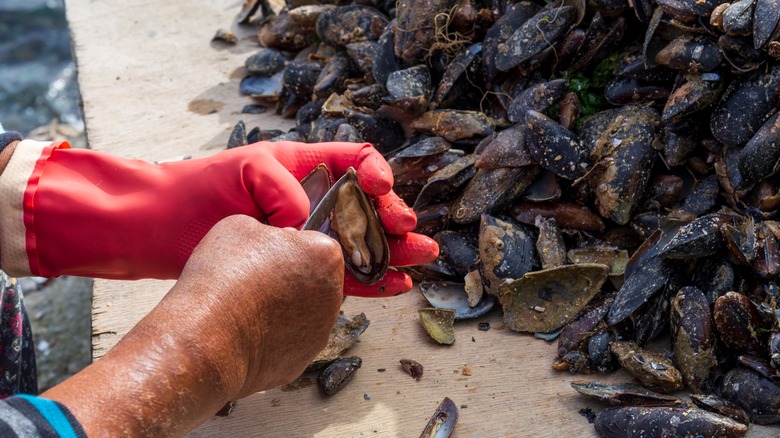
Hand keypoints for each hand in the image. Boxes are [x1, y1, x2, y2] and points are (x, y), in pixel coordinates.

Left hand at [0, 140, 436, 295]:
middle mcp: (311, 199)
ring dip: (390, 252)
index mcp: (303, 166)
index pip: (355, 162)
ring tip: (417, 262)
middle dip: (394, 220)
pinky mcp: (294, 265)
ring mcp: (304, 234)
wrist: (159, 228)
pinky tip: (389, 285)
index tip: (382, 192)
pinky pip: (338, 271)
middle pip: (366, 207)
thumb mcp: (244, 172)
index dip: (376, 176)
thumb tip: (307, 221)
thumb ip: (282, 188)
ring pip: (359, 242)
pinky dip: (365, 278)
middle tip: (411, 236)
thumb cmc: (198, 188)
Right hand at [43, 215, 343, 435]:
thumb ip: (269, 223)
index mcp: (321, 256)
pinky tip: (244, 326)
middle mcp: (330, 295)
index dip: (293, 237)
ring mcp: (317, 331)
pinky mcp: (301, 359)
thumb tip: (279, 227)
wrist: (192, 345)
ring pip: (305, 305)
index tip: (272, 245)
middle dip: (291, 270)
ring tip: (242, 302)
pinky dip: (275, 329)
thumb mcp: (238, 226)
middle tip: (252, 273)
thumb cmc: (212, 279)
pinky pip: (292, 334)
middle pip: (316, 273)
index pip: (321, 236)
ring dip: (283, 300)